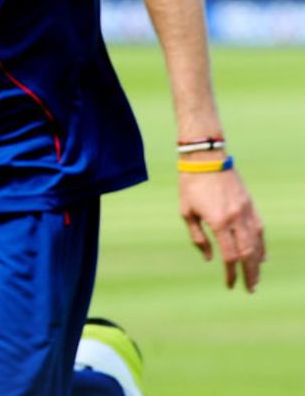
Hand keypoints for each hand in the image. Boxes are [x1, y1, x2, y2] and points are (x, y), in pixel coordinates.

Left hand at [179, 168, 265, 291]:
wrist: (206, 158)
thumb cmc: (190, 185)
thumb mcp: (186, 212)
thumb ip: (198, 237)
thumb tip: (209, 258)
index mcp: (218, 222)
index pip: (229, 256)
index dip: (230, 273)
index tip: (229, 285)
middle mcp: (236, 218)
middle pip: (248, 254)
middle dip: (249, 274)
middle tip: (250, 289)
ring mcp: (246, 211)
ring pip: (257, 243)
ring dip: (258, 263)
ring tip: (256, 278)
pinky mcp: (251, 205)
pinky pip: (260, 231)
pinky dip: (262, 246)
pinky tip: (262, 257)